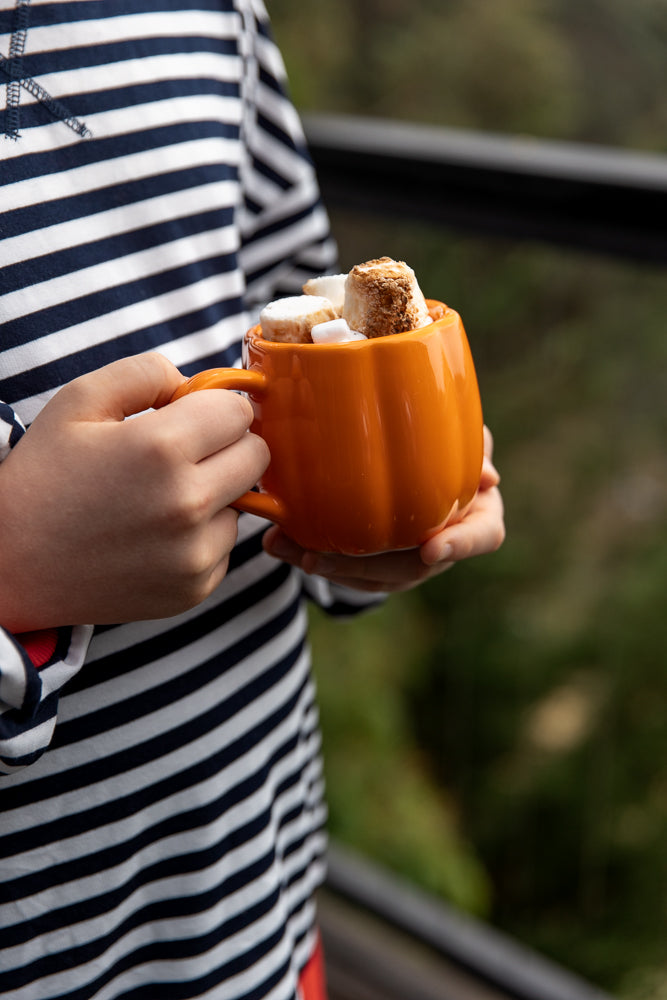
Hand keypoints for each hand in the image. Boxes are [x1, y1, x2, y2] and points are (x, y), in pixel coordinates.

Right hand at [0, 353, 268, 629]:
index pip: (240, 412)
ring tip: (158, 498)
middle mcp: (187, 504)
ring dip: (217, 493)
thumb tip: (196, 383)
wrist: (13, 565)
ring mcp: (194, 554)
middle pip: (258, 456)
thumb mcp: (79, 401)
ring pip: (245, 503)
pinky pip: (225, 546)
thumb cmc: (44, 476)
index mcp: (161, 448)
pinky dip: (202, 536)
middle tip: (184, 452)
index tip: (192, 415)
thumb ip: (145, 372)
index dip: (216, 406)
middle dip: (228, 444)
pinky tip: (154, 534)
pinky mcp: (195, 589)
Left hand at [263, 426, 503, 592]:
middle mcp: (447, 541)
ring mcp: (413, 559)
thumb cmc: (441, 435)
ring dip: (330, 567)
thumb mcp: (458, 430)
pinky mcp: (379, 563)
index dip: (460, 545)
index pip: (482, 537)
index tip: (431, 549)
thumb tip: (488, 474)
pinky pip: (351, 572)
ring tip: (287, 549)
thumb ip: (470, 441)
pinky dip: (314, 558)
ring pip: (376, 577)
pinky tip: (281, 544)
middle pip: (413, 568)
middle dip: (364, 566)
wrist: (412, 449)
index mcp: (478, 512)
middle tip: (319, 557)